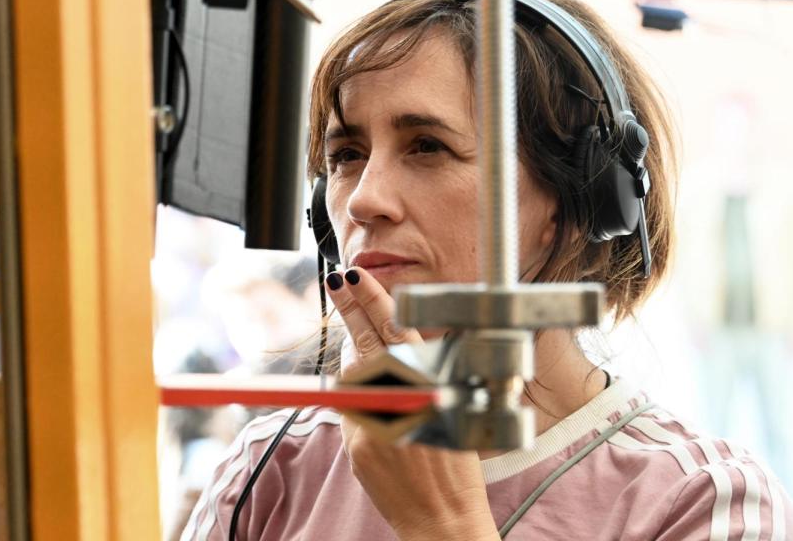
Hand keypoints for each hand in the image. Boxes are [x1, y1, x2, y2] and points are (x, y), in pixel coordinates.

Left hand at [326, 267, 500, 540]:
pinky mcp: (356, 442)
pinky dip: (359, 396)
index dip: (371, 298)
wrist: (442, 517)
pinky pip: (351, 406)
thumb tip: (379, 347)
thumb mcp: (452, 405)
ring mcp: (371, 419)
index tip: (355, 276)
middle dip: (349, 306)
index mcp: (425, 381)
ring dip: (358, 356)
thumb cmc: (455, 464)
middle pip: (364, 340)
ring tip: (362, 341)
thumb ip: (417, 373)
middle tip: (337, 279)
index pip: (392, 328)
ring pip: (353, 373)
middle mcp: (396, 397)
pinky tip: (371, 394)